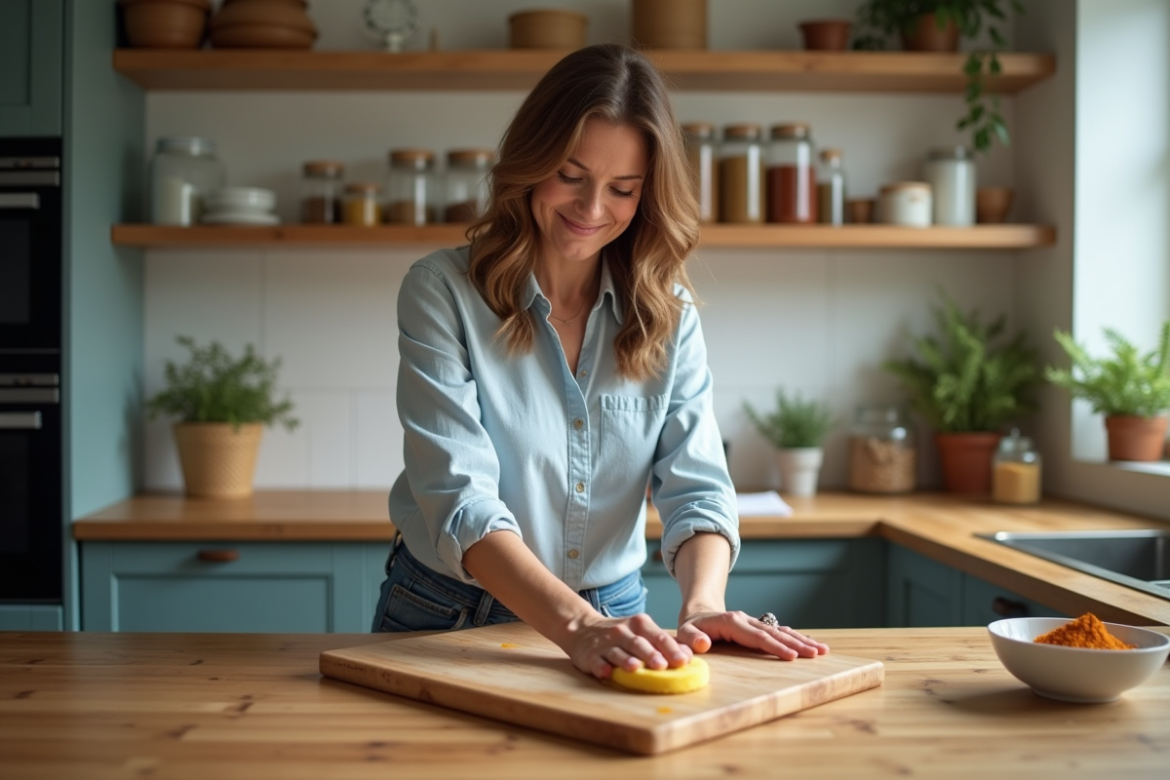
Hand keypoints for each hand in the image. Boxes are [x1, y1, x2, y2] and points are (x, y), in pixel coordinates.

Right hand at [563, 612, 693, 679]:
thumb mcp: (642, 632)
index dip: (671, 648)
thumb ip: (663, 642)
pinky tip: (605, 672)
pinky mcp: (590, 655)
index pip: (658, 636)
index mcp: (639, 624)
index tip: (683, 660)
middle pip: (639, 643)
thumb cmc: (621, 634)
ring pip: (618, 652)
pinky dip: (601, 666)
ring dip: (626, 660)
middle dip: (651, 654)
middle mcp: (622, 631)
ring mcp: (605, 643)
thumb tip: (688, 654)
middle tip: (663, 665)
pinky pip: (596, 660)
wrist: (582, 628)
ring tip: (636, 668)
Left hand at [676, 610, 829, 659]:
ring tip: (822, 650)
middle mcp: (746, 620)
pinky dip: (797, 638)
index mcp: (731, 622)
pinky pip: (780, 632)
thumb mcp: (684, 633)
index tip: (792, 656)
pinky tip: (812, 645)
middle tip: (816, 654)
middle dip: (796, 644)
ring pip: (781, 631)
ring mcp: (754, 622)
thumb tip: (703, 644)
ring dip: (802, 640)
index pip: (756, 637)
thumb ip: (691, 639)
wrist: (696, 615)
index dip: (774, 647)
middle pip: (774, 633)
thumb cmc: (690, 629)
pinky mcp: (758, 627)